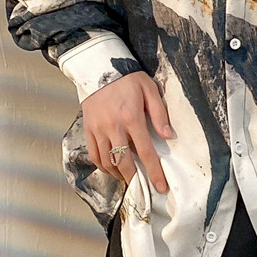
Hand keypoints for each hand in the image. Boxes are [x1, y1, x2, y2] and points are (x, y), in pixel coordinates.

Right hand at [81, 71, 172, 193]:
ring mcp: (98, 129)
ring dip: (118, 174)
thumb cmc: (128, 78)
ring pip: (107, 161)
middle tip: (142, 189)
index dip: (154, 172)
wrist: (99, 67)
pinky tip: (111, 168)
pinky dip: (102, 165)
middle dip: (134, 179)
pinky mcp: (88, 128)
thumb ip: (160, 113)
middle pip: (124, 162)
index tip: (160, 187)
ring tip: (128, 179)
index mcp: (132, 118)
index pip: (146, 151)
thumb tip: (168, 136)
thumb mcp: (150, 89)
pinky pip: (94, 153)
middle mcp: (113, 127)